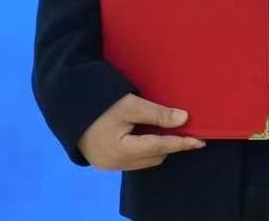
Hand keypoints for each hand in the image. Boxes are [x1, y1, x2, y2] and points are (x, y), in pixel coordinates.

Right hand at [76, 93, 204, 170]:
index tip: (200, 140)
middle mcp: (115, 163)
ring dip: (157, 147)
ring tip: (165, 130)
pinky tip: (147, 134)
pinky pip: (134, 159)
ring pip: (145, 160)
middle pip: (154, 156)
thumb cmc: (99, 103)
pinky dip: (144, 148)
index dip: (181, 143)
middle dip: (169, 144)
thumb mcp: (130, 105)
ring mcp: (109, 165)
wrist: (68, 106)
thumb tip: (184, 119)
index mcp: (120, 150)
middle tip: (182, 129)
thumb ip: (157, 114)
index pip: (160, 147)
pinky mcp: (106, 161)